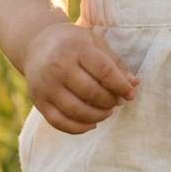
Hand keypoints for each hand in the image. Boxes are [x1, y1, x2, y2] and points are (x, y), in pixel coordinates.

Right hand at [23, 22, 140, 133]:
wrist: (36, 43)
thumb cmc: (73, 43)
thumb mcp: (95, 43)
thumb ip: (115, 63)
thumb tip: (134, 85)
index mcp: (77, 48)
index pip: (104, 71)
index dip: (121, 86)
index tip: (131, 94)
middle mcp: (59, 67)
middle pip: (91, 93)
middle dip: (110, 102)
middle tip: (117, 102)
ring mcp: (46, 86)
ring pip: (76, 111)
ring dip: (98, 116)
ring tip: (107, 112)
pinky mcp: (39, 101)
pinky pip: (60, 122)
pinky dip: (79, 128)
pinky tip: (91, 124)